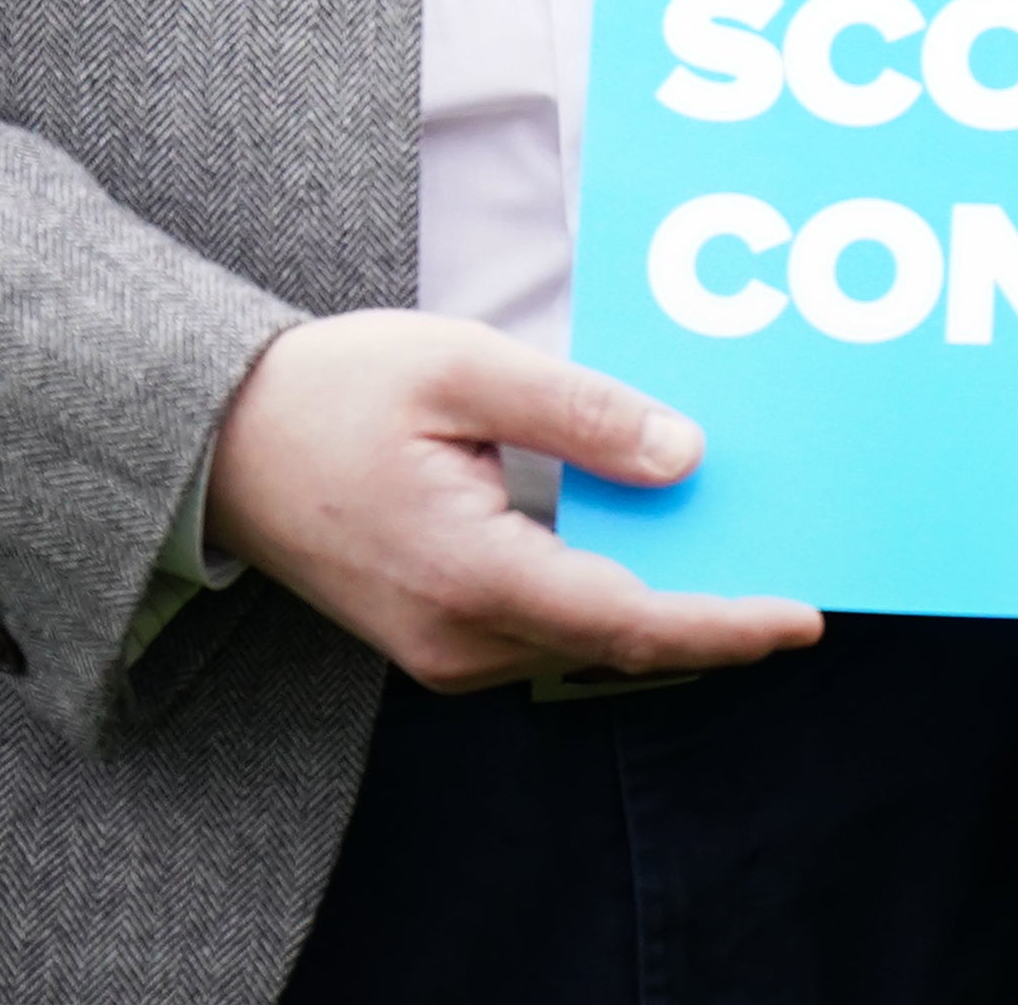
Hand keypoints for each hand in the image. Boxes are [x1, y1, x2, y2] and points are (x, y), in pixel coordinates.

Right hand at [202, 309, 819, 692]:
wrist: (214, 442)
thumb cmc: (331, 392)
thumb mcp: (463, 370)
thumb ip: (580, 414)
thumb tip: (684, 457)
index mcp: (471, 575)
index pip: (631, 622)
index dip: (725, 624)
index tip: (803, 618)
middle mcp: (459, 637)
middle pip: (618, 644)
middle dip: (711, 616)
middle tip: (797, 572)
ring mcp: (442, 648)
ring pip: (584, 644)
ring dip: (662, 609)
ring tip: (741, 553)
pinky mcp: (435, 636)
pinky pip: (546, 631)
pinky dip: (608, 602)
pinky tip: (648, 550)